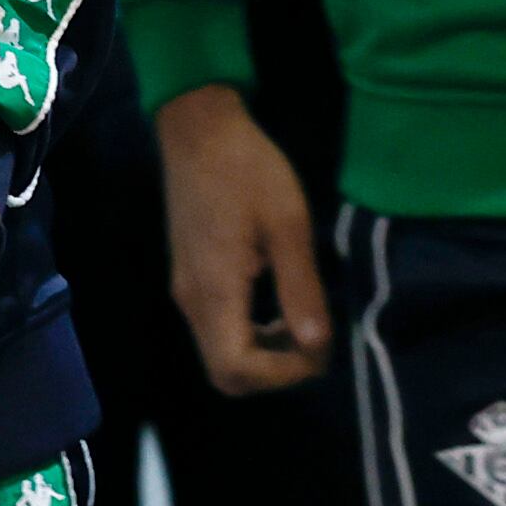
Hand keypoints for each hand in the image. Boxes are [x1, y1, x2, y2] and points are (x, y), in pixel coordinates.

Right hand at [154, 84, 330, 391]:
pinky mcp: (189, 279)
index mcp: (215, 290)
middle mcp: (192, 300)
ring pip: (221, 353)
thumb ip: (301, 288)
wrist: (199, 130)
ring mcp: (186, 290)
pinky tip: (278, 304)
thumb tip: (318, 346)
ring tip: (303, 321)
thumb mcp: (288, 224)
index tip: (319, 344)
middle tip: (313, 340)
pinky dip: (252, 334)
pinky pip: (219, 329)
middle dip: (275, 371)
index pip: (237, 369)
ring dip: (265, 354)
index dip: (282, 374)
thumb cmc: (248, 170)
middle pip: (226, 373)